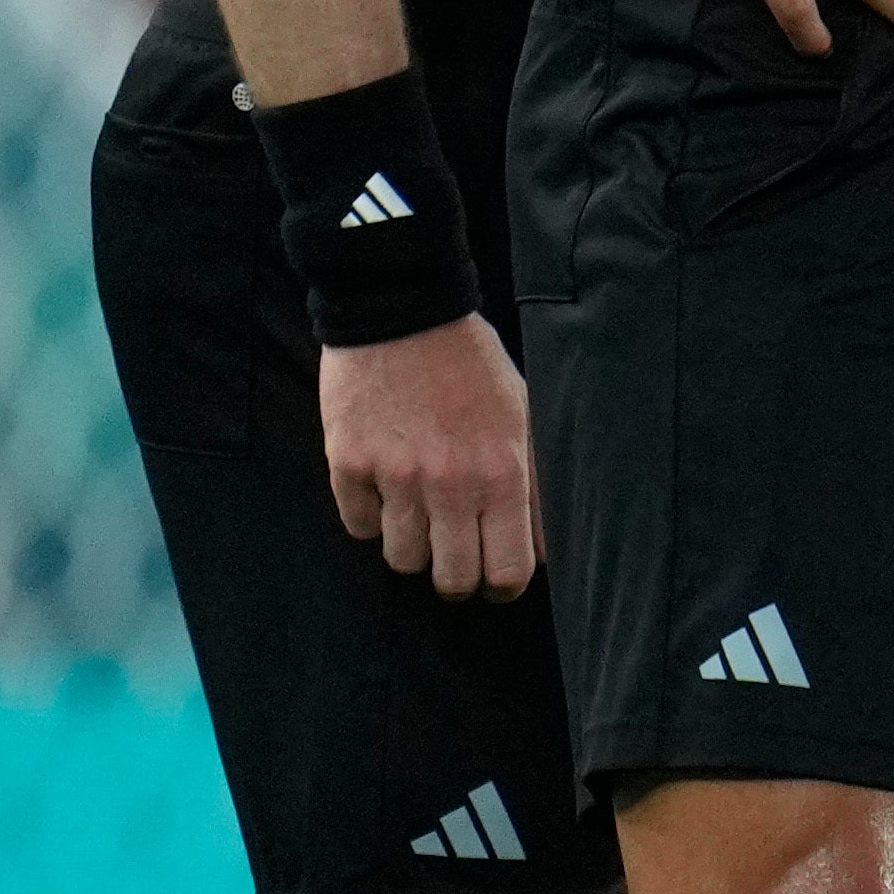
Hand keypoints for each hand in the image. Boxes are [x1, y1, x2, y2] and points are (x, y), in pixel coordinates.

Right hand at [318, 317, 539, 599]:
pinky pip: (359, 526)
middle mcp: (451, 484)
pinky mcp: (348, 465)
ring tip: (420, 513)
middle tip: (455, 559)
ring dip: (412, 545)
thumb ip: (534, 481)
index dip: (505, 582)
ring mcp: (396, 476)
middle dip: (457, 578)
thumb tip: (545, 544)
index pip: (510, 570)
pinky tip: (383, 486)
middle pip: (453, 579)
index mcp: (506, 473)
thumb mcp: (524, 416)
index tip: (498, 576)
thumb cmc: (472, 366)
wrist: (402, 310)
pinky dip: (371, 516)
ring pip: (402, 559)